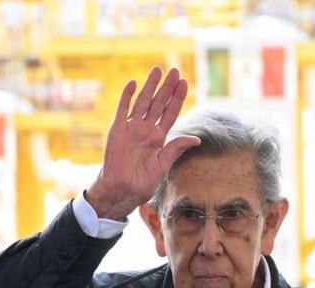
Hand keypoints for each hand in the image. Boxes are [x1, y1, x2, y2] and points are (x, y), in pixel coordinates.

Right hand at [84, 67, 200, 220]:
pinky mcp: (117, 130)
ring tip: (157, 70)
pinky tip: (133, 83)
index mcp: (159, 138)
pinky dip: (126, 96)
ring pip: (142, 102)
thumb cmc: (143, 182)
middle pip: (158, 103)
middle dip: (166, 87)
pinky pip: (123, 110)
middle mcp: (146, 130)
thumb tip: (196, 139)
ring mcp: (132, 128)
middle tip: (174, 71)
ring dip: (149, 86)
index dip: (177, 98)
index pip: (170, 113)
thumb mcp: (163, 164)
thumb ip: (176, 148)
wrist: (122, 189)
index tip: (184, 83)